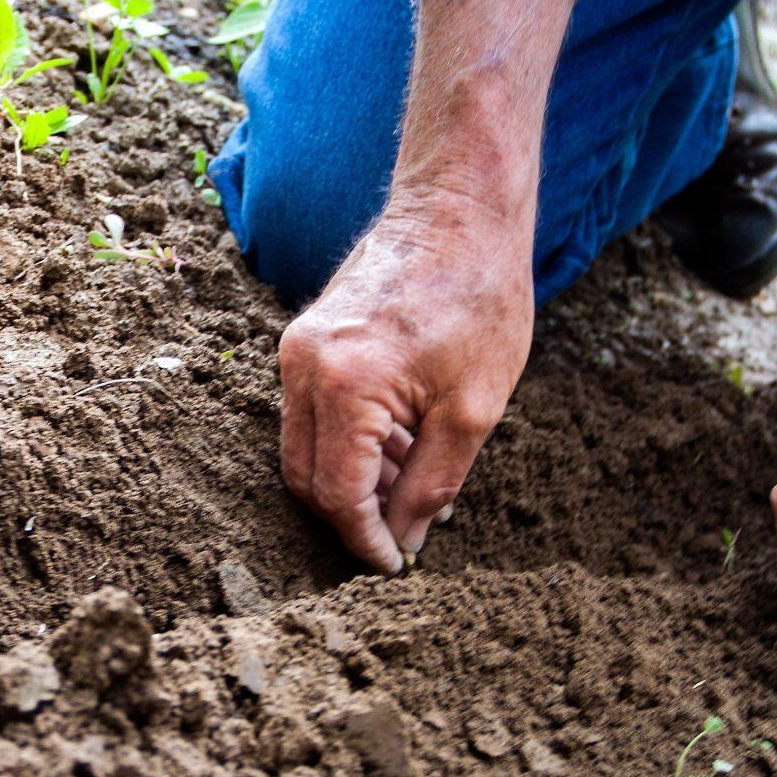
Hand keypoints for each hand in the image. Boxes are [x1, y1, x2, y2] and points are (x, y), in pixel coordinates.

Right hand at [278, 202, 535, 571]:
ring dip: (352, 480)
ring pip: (304, 449)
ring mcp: (297, 350)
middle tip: (402, 536)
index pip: (338, 495)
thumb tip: (405, 540)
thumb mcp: (474, 410)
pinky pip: (311, 414)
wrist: (459, 210)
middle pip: (306, 478)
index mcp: (345, 386)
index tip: (395, 566)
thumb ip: (432, 485)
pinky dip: (348, 443)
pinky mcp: (304, 339)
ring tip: (413, 484)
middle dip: (351, 517)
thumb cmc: (479, 299)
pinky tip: (400, 445)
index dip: (365, 541)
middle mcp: (304, 367)